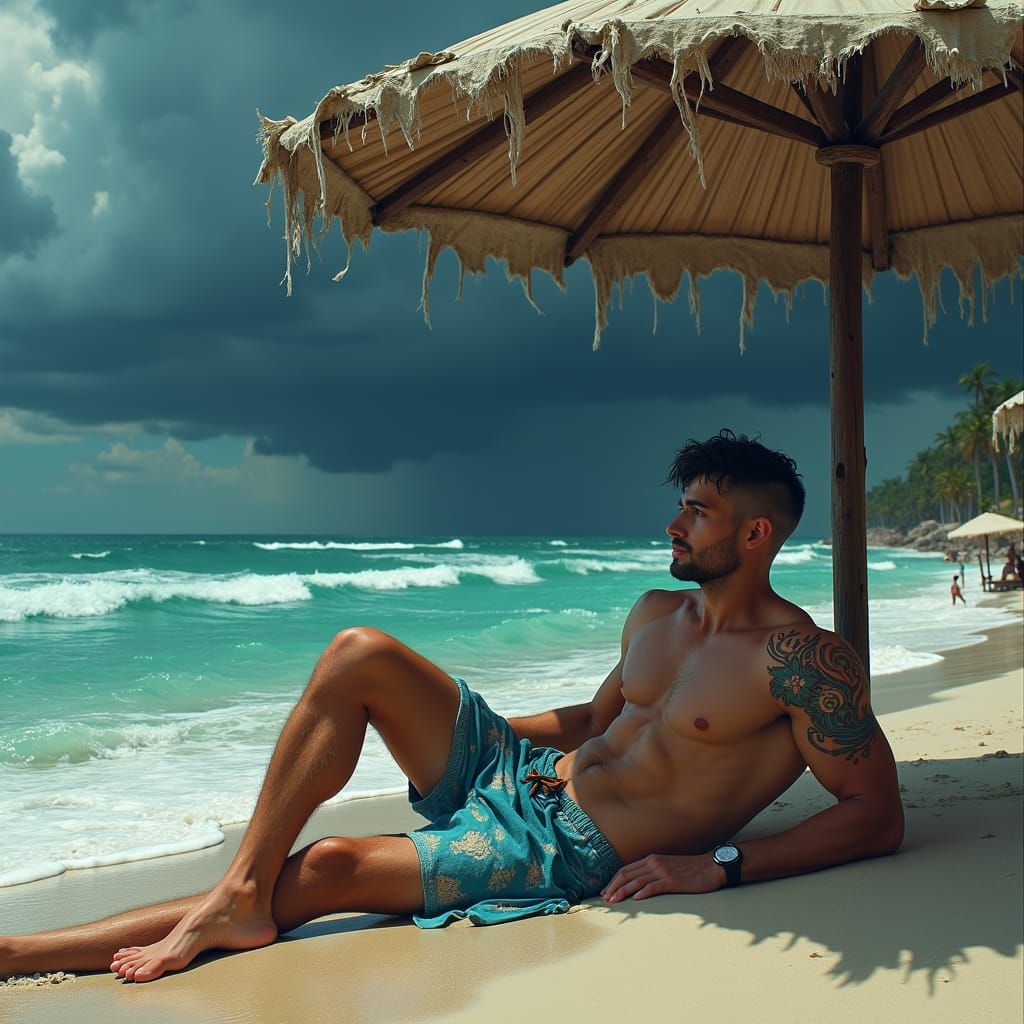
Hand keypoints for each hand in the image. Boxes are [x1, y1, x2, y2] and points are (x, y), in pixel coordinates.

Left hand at [601, 853, 724, 902]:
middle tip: (605, 899)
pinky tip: (635, 900)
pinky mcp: (672, 881)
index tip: (606, 891)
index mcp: (651, 859)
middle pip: (627, 875)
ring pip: (636, 881)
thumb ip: (652, 872)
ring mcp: (662, 871)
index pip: (626, 870)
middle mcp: (654, 863)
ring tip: (613, 901)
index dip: (613, 881)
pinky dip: (642, 893)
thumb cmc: (688, 870)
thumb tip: (637, 885)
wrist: (709, 867)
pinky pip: (653, 887)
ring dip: (622, 892)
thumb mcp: (666, 867)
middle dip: (613, 887)